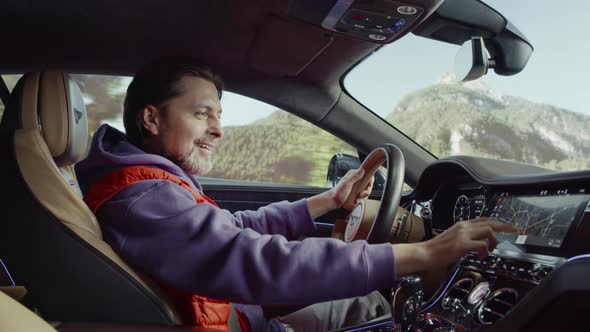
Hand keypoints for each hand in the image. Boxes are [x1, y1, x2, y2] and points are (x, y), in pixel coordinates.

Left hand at [330, 168, 374, 207]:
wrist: (333, 201)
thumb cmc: (338, 193)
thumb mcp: (347, 184)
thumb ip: (355, 177)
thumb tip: (362, 169)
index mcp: (353, 174)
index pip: (366, 174)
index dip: (370, 180)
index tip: (369, 186)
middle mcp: (355, 179)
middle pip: (367, 183)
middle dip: (366, 191)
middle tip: (361, 195)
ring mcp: (355, 186)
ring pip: (365, 190)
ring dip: (362, 196)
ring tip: (357, 199)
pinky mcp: (355, 192)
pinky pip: (362, 195)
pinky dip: (360, 199)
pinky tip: (355, 200)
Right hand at [393, 218, 516, 277]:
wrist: (425, 253)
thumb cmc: (436, 249)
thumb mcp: (452, 239)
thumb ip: (464, 238)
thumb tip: (476, 242)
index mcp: (461, 225)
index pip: (483, 219)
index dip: (497, 221)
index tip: (506, 225)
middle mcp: (464, 226)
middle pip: (490, 222)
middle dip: (505, 226)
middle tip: (516, 230)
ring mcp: (464, 234)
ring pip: (489, 231)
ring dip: (495, 241)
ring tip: (492, 250)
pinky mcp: (463, 244)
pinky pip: (482, 245)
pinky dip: (485, 251)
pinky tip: (481, 256)